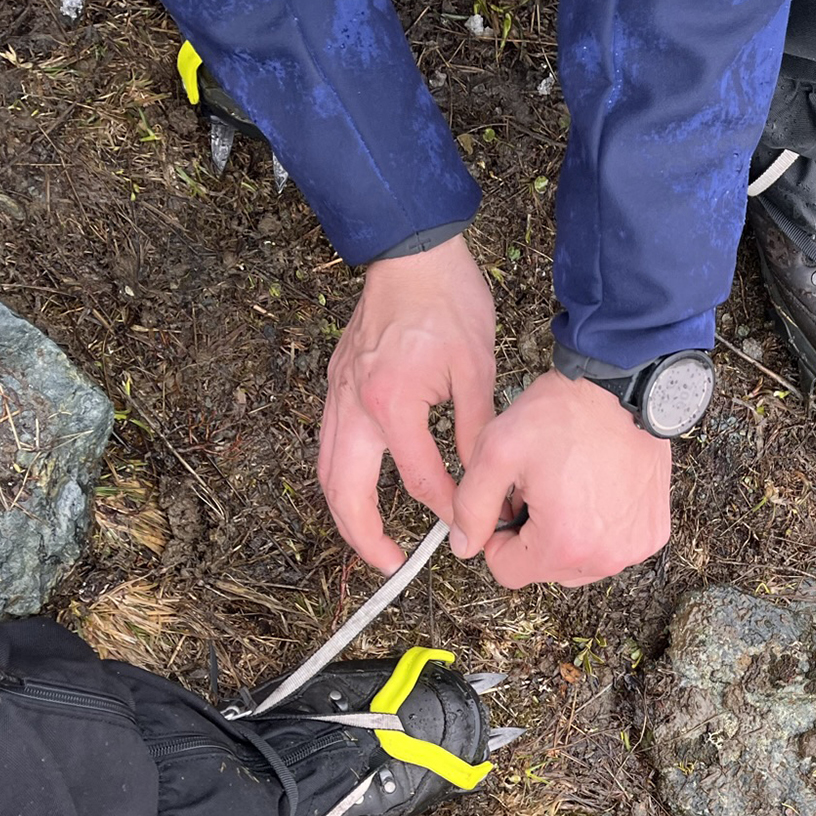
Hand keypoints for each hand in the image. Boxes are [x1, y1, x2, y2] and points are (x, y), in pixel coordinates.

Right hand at [318, 237, 496, 572]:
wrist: (412, 250)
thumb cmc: (449, 301)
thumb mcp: (479, 372)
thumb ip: (478, 435)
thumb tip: (488, 486)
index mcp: (393, 402)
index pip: (422, 481)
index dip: (450, 511)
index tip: (471, 528)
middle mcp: (354, 403)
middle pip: (345, 492)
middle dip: (366, 537)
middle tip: (393, 565)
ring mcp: (337, 394)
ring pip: (327, 472)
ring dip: (346, 514)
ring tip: (374, 542)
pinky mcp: (335, 384)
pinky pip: (329, 446)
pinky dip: (341, 479)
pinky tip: (364, 492)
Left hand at [450, 369, 670, 588]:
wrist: (622, 388)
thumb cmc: (565, 415)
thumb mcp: (497, 452)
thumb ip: (471, 506)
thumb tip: (464, 546)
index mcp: (564, 544)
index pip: (508, 572)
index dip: (497, 537)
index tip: (508, 503)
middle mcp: (605, 557)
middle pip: (544, 570)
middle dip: (533, 536)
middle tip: (542, 488)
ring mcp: (633, 548)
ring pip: (577, 563)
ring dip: (566, 535)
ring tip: (571, 489)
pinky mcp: (651, 534)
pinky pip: (610, 548)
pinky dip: (599, 529)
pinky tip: (598, 491)